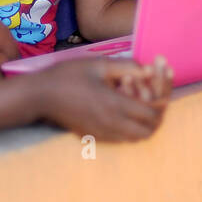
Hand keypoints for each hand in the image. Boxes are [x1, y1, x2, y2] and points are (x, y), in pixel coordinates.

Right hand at [33, 56, 171, 140]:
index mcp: (115, 104)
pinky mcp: (95, 136)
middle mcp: (112, 124)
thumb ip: (128, 66)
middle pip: (148, 131)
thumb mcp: (98, 64)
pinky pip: (121, 138)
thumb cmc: (68, 75)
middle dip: (156, 115)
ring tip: (140, 103)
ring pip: (136, 137)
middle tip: (154, 97)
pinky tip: (124, 109)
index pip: (153, 113)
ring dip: (143, 123)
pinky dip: (130, 127)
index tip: (159, 86)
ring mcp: (103, 133)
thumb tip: (150, 71)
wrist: (40, 96)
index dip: (161, 101)